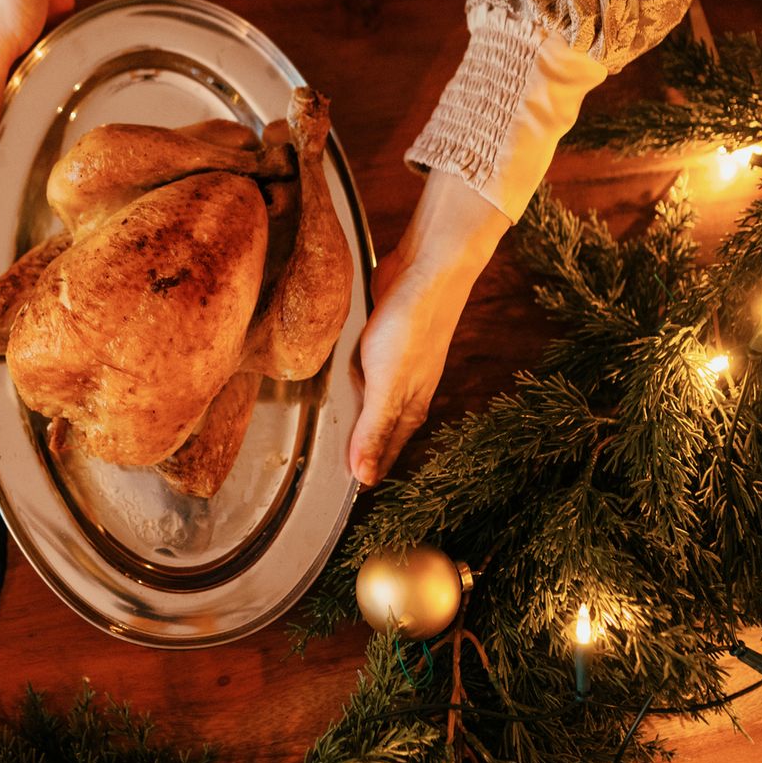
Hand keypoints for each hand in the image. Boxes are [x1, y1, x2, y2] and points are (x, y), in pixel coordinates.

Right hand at [0, 0, 79, 155]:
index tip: (19, 167)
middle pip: (0, 116)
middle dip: (22, 126)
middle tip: (47, 145)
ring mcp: (11, 60)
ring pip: (27, 99)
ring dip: (42, 104)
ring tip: (60, 117)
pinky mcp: (38, 49)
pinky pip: (48, 78)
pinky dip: (57, 82)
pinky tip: (69, 90)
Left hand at [348, 172, 511, 486]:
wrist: (427, 270)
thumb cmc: (411, 326)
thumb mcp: (386, 384)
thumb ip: (372, 429)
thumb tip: (364, 477)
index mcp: (409, 409)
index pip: (384, 453)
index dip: (366, 471)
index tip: (345, 492)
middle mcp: (406, 392)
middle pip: (380, 431)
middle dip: (362, 451)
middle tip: (335, 471)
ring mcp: (397, 366)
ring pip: (374, 402)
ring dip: (357, 417)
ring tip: (333, 434)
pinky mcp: (385, 341)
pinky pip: (366, 373)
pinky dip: (353, 384)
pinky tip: (340, 381)